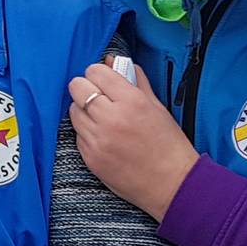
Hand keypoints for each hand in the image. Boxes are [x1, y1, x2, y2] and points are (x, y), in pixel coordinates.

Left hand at [69, 62, 198, 220]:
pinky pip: (77, 133)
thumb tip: (112, 60)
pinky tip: (103, 136)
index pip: (96, 72)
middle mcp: (111, 119)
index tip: (103, 79)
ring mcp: (98, 140)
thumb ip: (134, 80)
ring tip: (101, 117)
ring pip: (73, 110)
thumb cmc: (169, 145)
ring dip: (84, 110)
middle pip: (77, 87)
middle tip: (97, 95)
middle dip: (86, 87)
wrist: (173, 185)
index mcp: (132, 102)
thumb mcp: (157, 106)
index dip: (98, 73)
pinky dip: (86, 132)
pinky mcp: (90, 157)